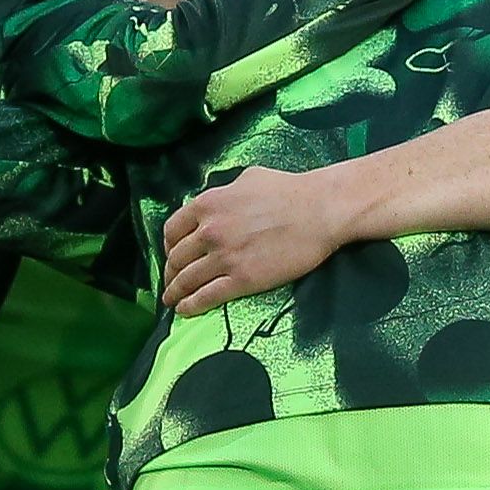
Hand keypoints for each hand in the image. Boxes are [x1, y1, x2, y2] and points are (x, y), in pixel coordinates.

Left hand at [161, 165, 359, 313]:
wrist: (321, 211)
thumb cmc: (290, 190)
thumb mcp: (248, 179)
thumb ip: (225, 192)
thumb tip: (218, 202)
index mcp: (208, 204)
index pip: (172, 230)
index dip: (168, 246)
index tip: (172, 254)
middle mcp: (210, 231)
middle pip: (176, 258)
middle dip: (171, 272)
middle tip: (172, 280)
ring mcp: (225, 257)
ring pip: (188, 280)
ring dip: (175, 292)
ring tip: (171, 299)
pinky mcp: (243, 280)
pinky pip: (207, 296)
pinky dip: (191, 305)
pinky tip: (184, 310)